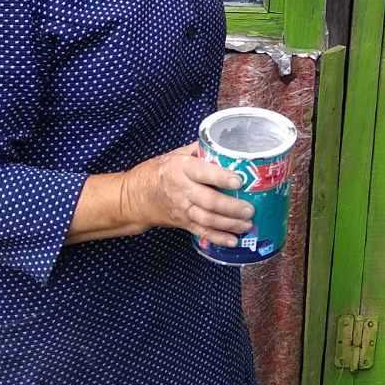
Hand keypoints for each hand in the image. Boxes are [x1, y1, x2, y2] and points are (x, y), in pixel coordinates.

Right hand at [123, 146, 252, 246]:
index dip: (221, 177)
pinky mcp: (183, 223)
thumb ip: (199, 150)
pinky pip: (202, 232)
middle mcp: (182, 190)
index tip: (239, 180)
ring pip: (207, 219)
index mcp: (181, 168)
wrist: (134, 196)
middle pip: (208, 201)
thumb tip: (226, 143)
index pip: (202, 172)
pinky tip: (233, 241)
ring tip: (247, 224)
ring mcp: (182, 209)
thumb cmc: (158, 171)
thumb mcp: (176, 154)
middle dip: (231, 207)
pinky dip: (218, 238)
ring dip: (229, 224)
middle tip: (250, 209)